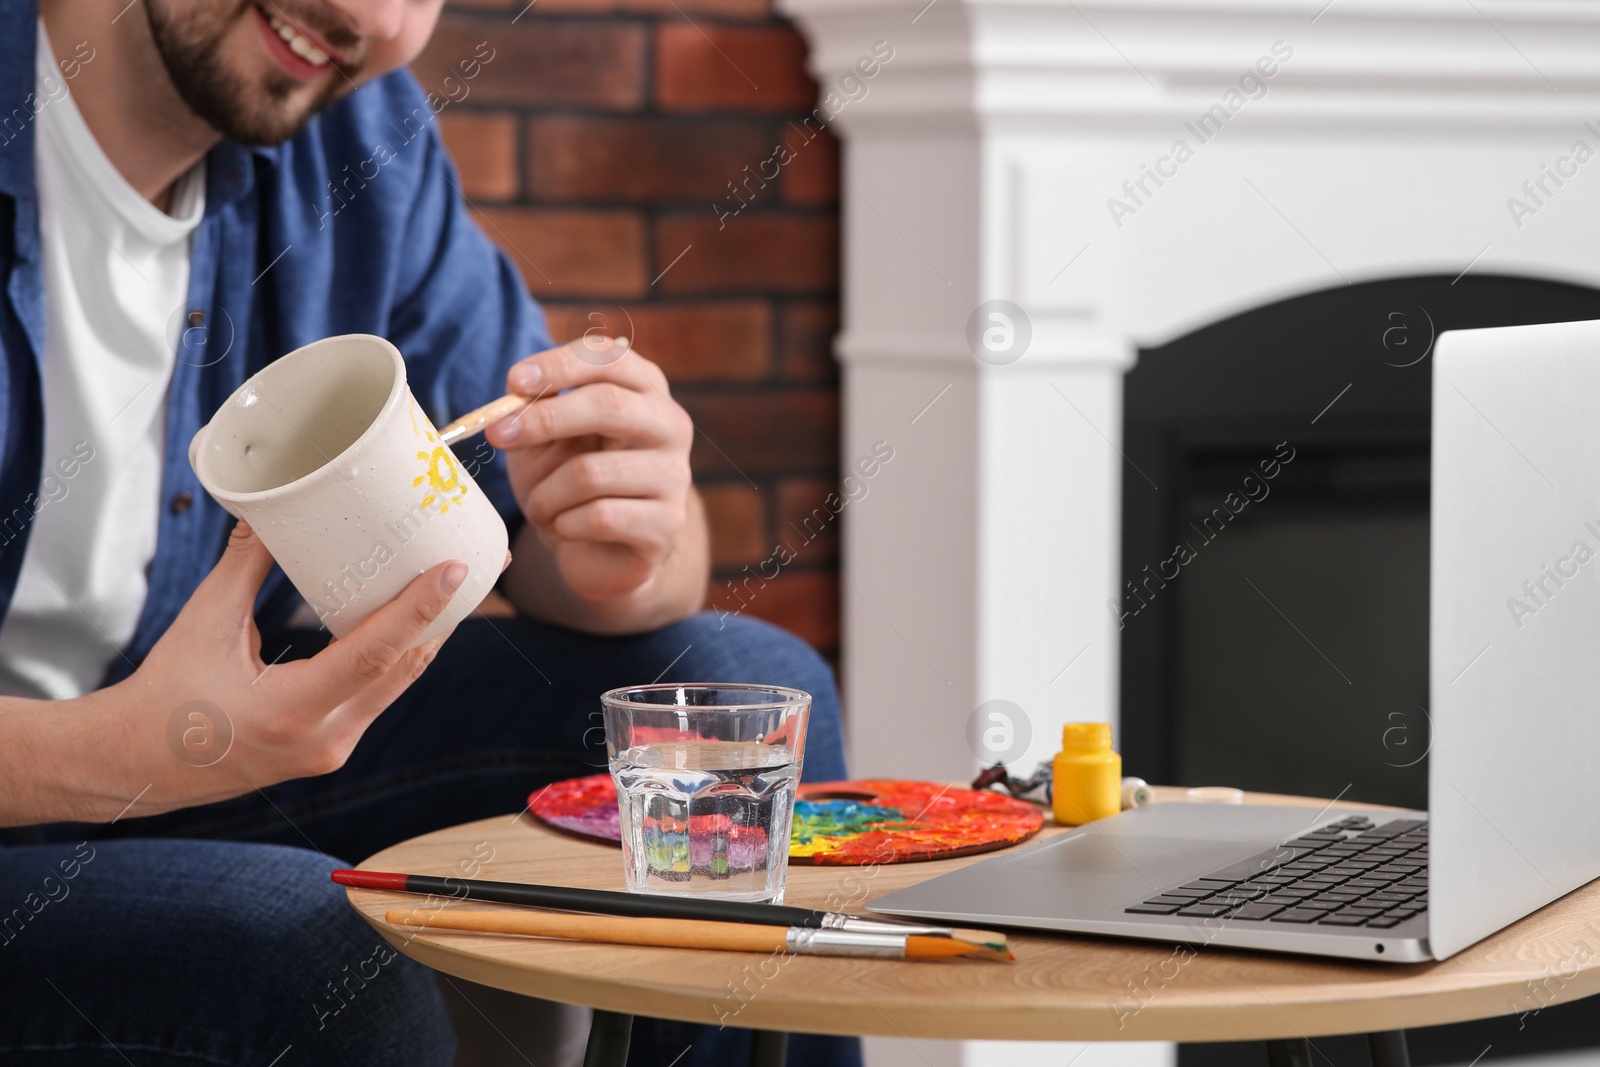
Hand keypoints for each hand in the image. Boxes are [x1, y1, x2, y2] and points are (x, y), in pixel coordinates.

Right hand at [82, 522, 467, 820]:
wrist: (141, 763)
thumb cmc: (167, 694)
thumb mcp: (206, 622)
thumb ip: (246, 564)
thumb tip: (272, 510)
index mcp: (290, 710)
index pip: (375, 653)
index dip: (419, 608)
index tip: (454, 570)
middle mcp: (323, 738)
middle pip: (403, 668)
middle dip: (440, 617)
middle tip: (470, 568)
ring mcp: (332, 749)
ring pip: (397, 685)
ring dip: (425, 638)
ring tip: (451, 590)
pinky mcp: (331, 749)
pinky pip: (380, 697)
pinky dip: (398, 658)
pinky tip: (413, 626)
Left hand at [486, 339, 695, 603]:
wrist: (595, 552)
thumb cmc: (566, 484)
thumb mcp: (543, 438)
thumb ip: (535, 408)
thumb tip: (517, 391)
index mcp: (645, 391)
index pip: (612, 357)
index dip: (561, 365)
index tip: (514, 382)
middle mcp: (670, 426)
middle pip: (610, 405)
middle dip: (545, 419)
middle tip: (498, 435)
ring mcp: (674, 477)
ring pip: (591, 472)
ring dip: (546, 493)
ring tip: (539, 507)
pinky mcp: (666, 525)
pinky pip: (599, 518)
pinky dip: (564, 525)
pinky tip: (565, 529)